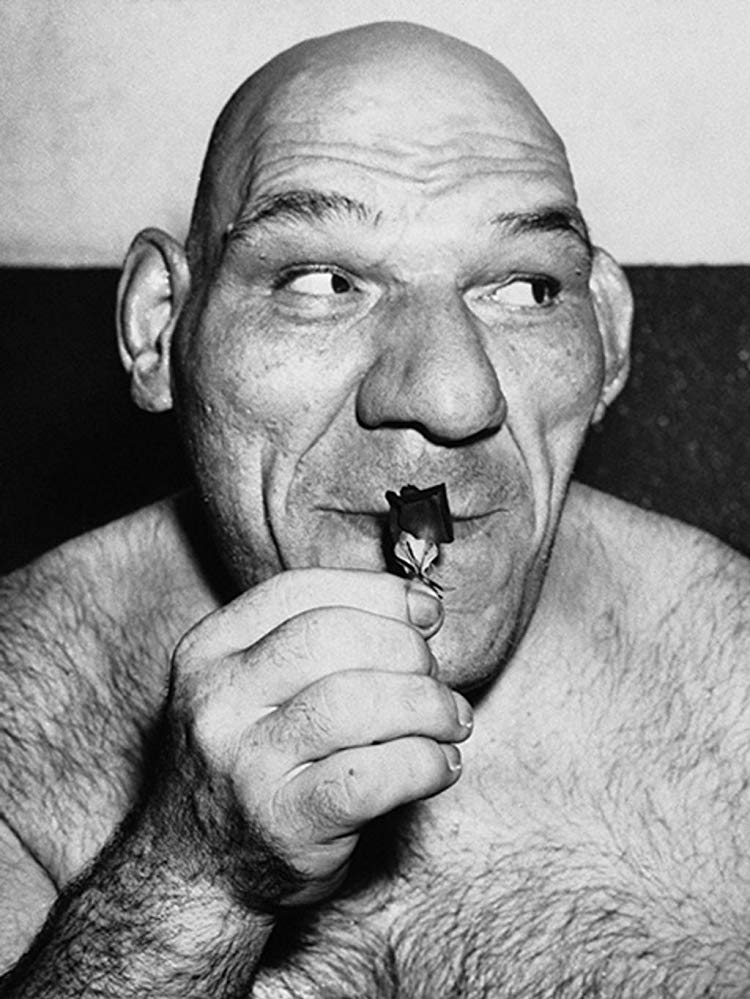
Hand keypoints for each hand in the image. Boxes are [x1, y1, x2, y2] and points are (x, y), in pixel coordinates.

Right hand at [145, 569, 471, 908]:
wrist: (194, 866)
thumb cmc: (250, 759)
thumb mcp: (253, 685)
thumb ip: (318, 639)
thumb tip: (420, 605)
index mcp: (210, 650)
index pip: (298, 590)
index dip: (376, 592)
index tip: (426, 612)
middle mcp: (218, 701)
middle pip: (330, 638)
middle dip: (404, 648)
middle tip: (434, 675)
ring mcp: (246, 765)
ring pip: (354, 703)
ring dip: (426, 705)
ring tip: (451, 720)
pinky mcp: (285, 825)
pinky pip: (372, 778)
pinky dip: (423, 763)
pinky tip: (440, 765)